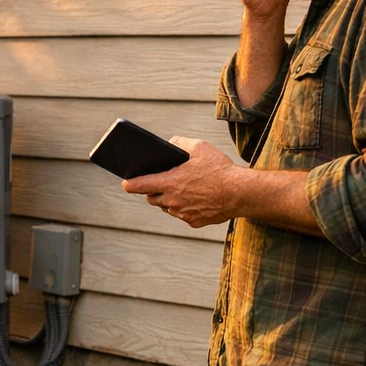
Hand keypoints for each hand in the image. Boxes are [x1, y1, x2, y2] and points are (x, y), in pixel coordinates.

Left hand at [121, 138, 244, 228]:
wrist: (240, 192)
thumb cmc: (219, 168)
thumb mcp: (199, 147)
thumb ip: (179, 143)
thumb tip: (169, 145)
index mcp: (169, 182)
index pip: (140, 185)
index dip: (129, 184)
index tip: (125, 183)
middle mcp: (172, 201)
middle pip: (152, 198)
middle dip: (152, 191)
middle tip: (157, 183)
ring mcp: (182, 213)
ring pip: (167, 208)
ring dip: (168, 200)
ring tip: (178, 189)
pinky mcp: (193, 222)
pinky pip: (182, 215)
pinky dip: (185, 207)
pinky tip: (195, 198)